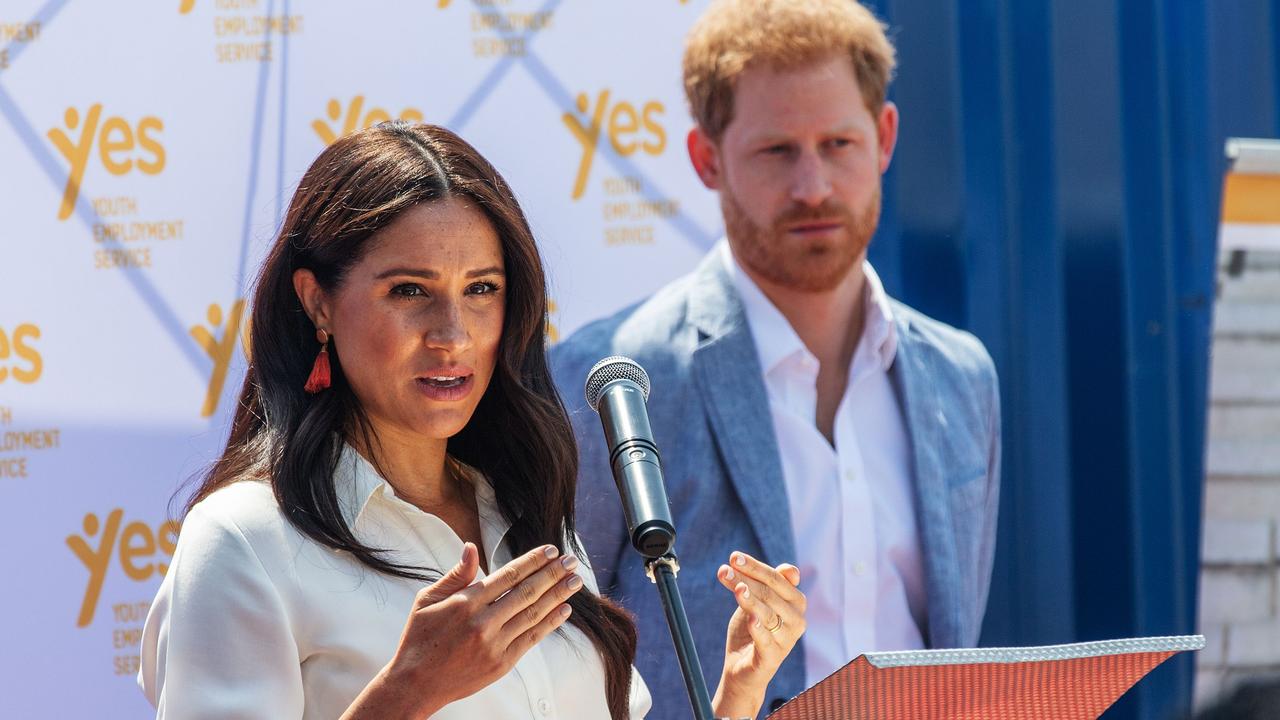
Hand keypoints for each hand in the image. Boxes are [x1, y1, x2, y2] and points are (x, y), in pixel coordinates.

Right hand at [382, 542, 584, 715]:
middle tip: (571, 560)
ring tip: (575, 581)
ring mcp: (494, 644)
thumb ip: (456, 575)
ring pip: (533, 614)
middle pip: (527, 592)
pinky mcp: (501, 664)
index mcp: (465, 602)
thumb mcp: (427, 600)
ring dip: (558, 595)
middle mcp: (483, 622)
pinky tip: (563, 609)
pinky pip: (531, 638)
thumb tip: (471, 547)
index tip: (550, 550)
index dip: (532, 561)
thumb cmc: (419, 637)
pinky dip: (550, 623)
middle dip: (553, 573)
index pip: (508, 575)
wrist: (415, 683)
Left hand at [711, 551, 805, 718]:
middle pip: (771, 593)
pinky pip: (766, 641)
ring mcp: (787, 640)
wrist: (741, 668)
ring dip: (749, 599)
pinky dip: (758, 629)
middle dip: (746, 579)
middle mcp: (797, 620)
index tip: (734, 557)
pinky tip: (751, 620)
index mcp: (796, 603)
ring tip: (736, 588)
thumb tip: (790, 568)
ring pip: (767, 614)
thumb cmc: (751, 630)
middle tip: (725, 570)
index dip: (755, 566)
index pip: (778, 578)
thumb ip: (768, 585)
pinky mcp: (772, 658)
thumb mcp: (757, 602)